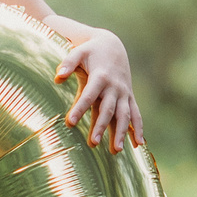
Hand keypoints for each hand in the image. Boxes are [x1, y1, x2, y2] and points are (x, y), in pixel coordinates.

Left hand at [53, 30, 143, 153]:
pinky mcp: (129, 97)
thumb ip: (68, 63)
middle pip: (108, 110)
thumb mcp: (79, 51)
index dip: (79, 109)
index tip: (70, 122)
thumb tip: (58, 77)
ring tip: (116, 150)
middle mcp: (115, 87)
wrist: (112, 45)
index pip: (89, 96)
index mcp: (100, 77)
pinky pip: (136, 114)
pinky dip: (139, 128)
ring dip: (122, 132)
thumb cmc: (91, 51)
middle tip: (92, 143)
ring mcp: (124, 93)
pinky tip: (139, 144)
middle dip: (101, 126)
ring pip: (124, 115)